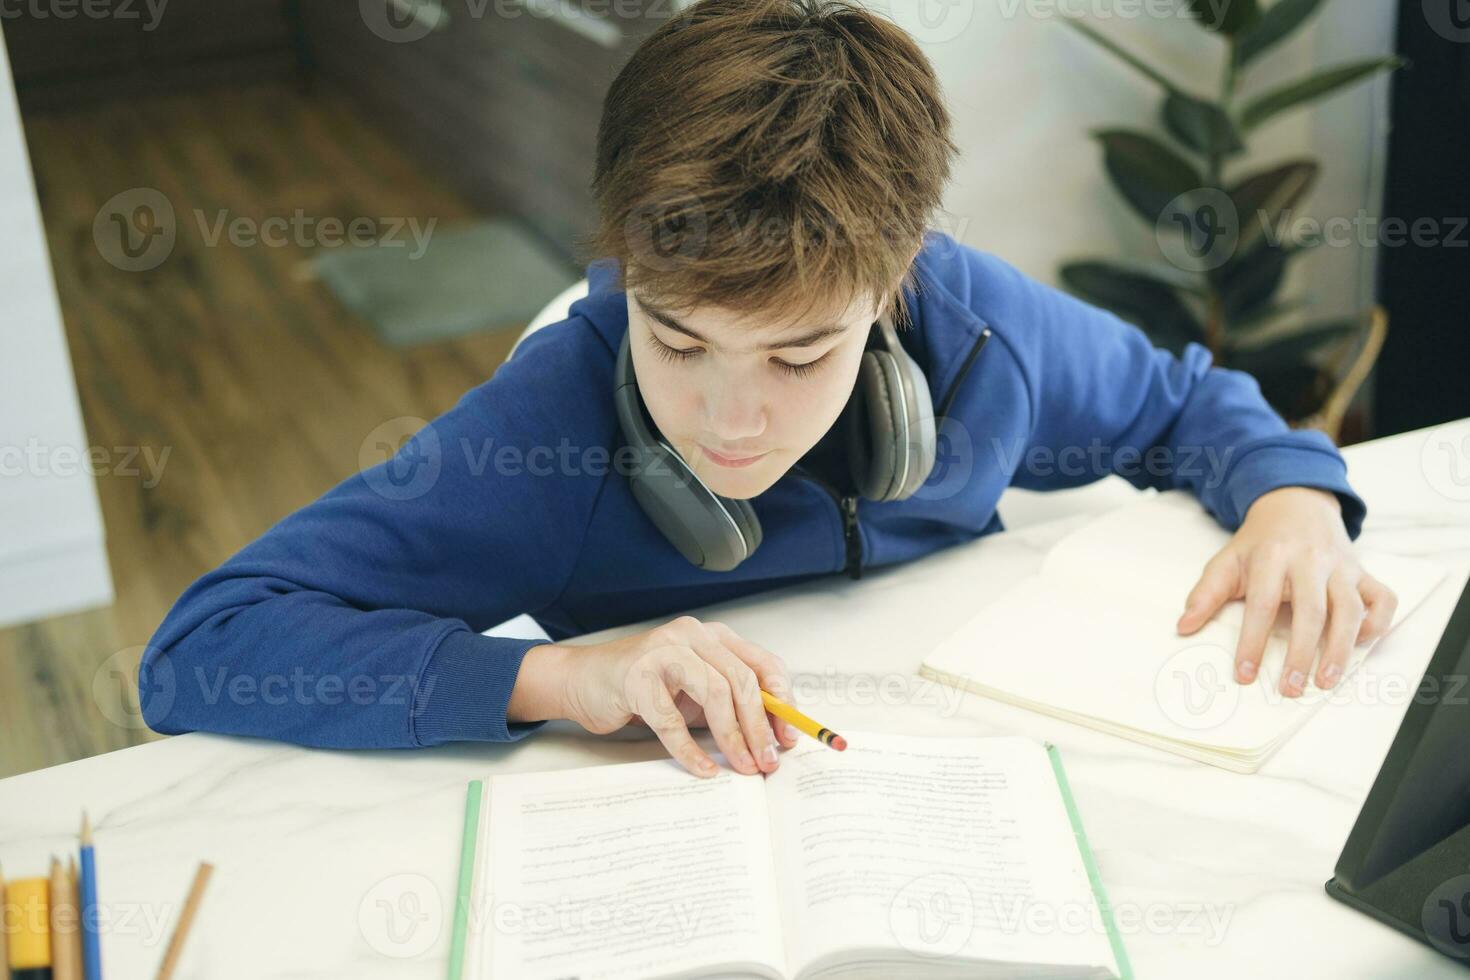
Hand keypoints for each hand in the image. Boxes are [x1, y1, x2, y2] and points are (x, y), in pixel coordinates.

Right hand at [517, 616, 799, 777]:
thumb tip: (773, 738)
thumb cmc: (645, 687)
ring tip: (743, 766)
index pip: (764, 664)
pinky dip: (691, 750)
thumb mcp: (697, 691)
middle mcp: (692, 636)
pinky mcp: (637, 677)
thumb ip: (731, 704)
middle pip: (741, 681)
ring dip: (734, 738)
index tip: (788, 738)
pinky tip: (704, 768)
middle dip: (760, 727)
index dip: (782, 702)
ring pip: (715, 693)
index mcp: (714, 637)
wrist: (584, 680)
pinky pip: (672, 720)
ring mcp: (663, 652)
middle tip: (768, 761)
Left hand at [1176, 486, 1397, 696]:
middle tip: (1289, 688)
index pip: (1262, 604)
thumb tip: (1183, 627)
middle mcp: (1311, 561)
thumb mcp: (1227, 560)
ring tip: (1325, 681)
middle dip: (1300, 653)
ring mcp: (1341, 567)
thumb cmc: (1260, 542)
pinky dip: (1377, 623)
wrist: (1296, 505)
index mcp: (1272, 557)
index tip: (1245, 674)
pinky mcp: (1364, 572)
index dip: (1253, 641)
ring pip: (1349, 609)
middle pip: (1311, 611)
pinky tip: (1360, 645)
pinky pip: (1382, 598)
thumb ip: (1205, 593)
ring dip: (1340, 649)